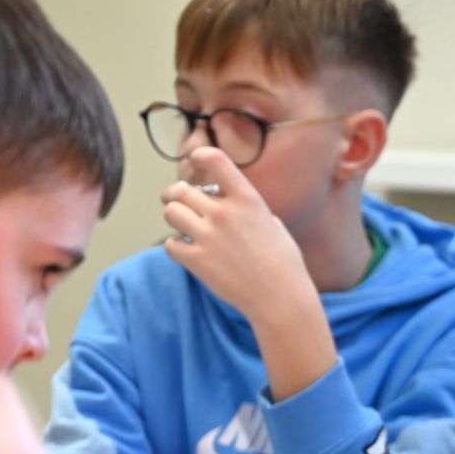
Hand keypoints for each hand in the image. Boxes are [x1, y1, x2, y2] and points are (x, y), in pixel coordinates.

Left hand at [160, 149, 333, 397]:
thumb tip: (235, 206)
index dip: (199, 154)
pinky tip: (188, 251)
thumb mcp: (274, 225)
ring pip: (170, 213)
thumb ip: (250, 210)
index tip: (195, 159)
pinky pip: (170, 244)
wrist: (281, 299)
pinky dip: (176, 247)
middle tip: (174, 200)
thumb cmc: (285, 264)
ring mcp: (208, 237)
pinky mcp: (197, 261)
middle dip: (174, 194)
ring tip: (183, 226)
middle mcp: (224, 213)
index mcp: (247, 200)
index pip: (216, 160)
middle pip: (180, 190)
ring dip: (174, 218)